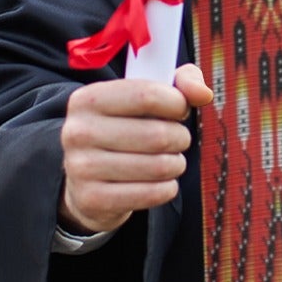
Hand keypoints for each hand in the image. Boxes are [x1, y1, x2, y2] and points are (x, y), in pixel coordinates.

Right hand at [58, 62, 213, 235]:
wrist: (87, 179)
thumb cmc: (125, 129)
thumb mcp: (146, 97)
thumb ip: (180, 83)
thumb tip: (203, 94)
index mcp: (88, 99)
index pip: (147, 95)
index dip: (177, 103)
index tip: (180, 110)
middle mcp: (78, 131)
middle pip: (157, 135)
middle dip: (180, 138)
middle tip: (177, 139)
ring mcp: (81, 168)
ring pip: (159, 166)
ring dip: (176, 164)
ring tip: (169, 160)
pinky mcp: (92, 199)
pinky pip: (152, 194)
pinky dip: (167, 188)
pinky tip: (160, 182)